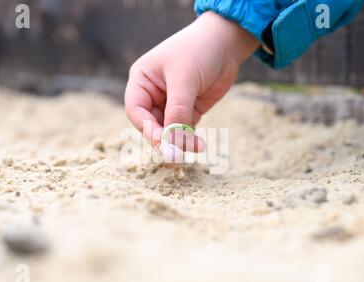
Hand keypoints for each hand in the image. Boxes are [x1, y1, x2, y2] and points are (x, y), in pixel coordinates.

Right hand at [125, 11, 259, 150]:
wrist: (227, 42)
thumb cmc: (199, 51)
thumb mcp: (184, 80)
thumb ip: (177, 111)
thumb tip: (172, 142)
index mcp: (142, 81)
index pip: (136, 111)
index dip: (147, 129)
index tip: (162, 142)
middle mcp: (153, 94)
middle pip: (151, 125)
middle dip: (164, 139)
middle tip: (175, 157)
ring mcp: (171, 103)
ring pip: (168, 130)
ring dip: (179, 142)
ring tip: (193, 149)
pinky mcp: (189, 110)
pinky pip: (184, 130)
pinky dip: (190, 139)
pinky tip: (199, 145)